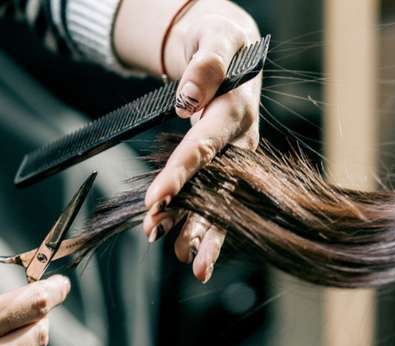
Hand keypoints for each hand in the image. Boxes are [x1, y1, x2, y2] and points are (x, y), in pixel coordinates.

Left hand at [114, 0, 260, 282]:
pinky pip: (210, 194)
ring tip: (181, 257)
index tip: (155, 199)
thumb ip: (205, 66)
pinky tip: (176, 239)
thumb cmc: (219, 40)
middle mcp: (239, 140)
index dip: (180, 174)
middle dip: (202, 223)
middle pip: (219, 187)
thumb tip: (188, 99)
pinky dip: (194, 218)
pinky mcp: (223, 163)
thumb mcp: (215, 39)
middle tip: (184, 255)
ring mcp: (233, 155)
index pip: (204, 146)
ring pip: (217, 199)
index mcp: (236, 111)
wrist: (229, 47)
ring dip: (198, 229)